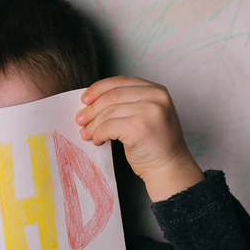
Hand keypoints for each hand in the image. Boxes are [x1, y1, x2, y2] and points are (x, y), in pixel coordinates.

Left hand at [75, 76, 203, 200]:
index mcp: (157, 90)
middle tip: (80, 119)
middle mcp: (155, 97)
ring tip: (86, 133)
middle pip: (111, 96)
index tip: (85, 99)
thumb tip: (91, 102)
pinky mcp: (139, 128)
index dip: (99, 89)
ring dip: (92, 125)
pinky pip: (108, 127)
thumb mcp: (146, 114)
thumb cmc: (155, 144)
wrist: (169, 168)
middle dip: (91, 109)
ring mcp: (149, 111)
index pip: (120, 82)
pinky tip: (98, 141)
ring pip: (108, 112)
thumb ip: (127, 103)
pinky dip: (98, 134)